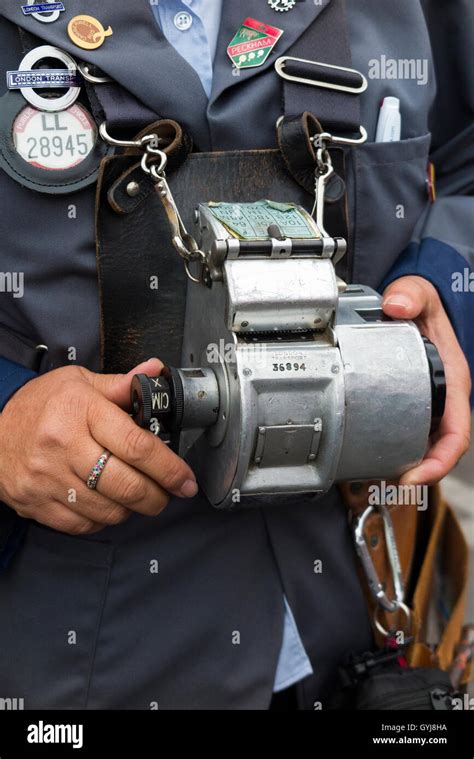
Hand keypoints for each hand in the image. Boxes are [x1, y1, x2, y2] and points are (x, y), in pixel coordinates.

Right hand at [0, 360, 197, 534]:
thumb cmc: (39, 405)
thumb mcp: (78, 383)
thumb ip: (121, 384)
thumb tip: (155, 371)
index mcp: (79, 410)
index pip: (137, 446)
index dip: (169, 468)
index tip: (185, 479)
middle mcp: (64, 446)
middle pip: (127, 485)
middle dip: (158, 496)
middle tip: (169, 493)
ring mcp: (48, 479)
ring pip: (109, 510)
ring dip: (133, 508)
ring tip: (138, 495)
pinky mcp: (38, 504)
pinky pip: (84, 524)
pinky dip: (105, 519)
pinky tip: (108, 503)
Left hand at [383, 275, 470, 484]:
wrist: (415, 305)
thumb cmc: (425, 307)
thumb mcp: (421, 296)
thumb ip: (410, 296)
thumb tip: (397, 306)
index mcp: (453, 384)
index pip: (456, 434)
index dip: (439, 461)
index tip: (415, 477)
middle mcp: (444, 401)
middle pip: (437, 451)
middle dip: (417, 475)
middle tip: (385, 487)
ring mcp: (429, 407)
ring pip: (421, 449)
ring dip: (402, 469)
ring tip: (373, 482)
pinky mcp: (411, 407)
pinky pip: (407, 438)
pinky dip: (393, 454)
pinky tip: (369, 462)